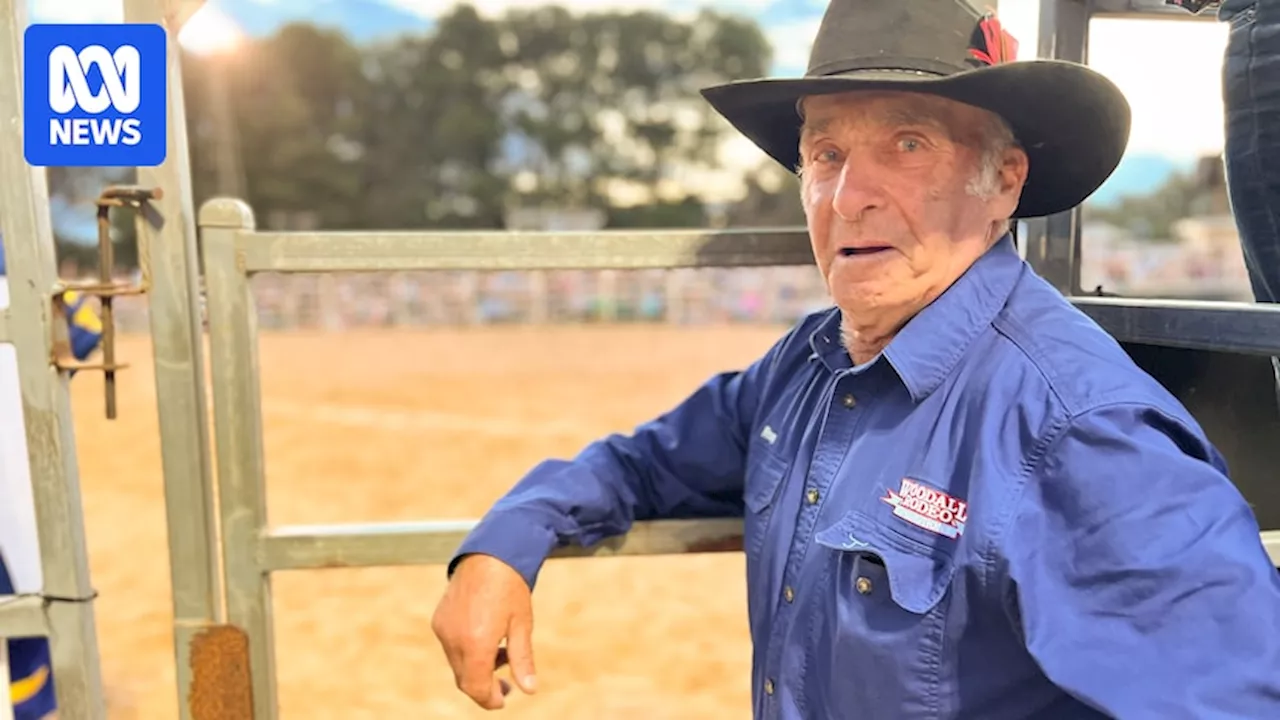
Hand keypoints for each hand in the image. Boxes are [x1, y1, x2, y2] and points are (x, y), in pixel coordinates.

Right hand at [432, 554, 537, 709]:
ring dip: (476, 668)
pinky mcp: (439, 620)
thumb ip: (523, 660)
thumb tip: (529, 690)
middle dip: (483, 687)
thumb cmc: (511, 586)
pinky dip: (466, 653)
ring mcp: (443, 629)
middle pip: (464, 680)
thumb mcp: (522, 624)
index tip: (504, 698)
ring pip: (457, 664)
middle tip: (506, 685)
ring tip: (502, 652)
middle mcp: (454, 639)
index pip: (476, 687)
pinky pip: (450, 647)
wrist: (489, 552)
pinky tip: (487, 638)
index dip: (489, 699)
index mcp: (476, 642)